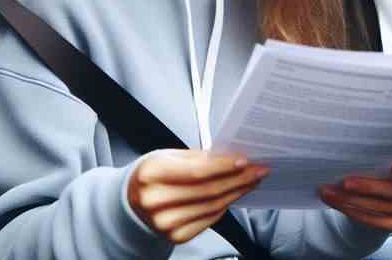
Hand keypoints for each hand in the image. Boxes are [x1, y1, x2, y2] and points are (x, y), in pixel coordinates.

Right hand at [128, 149, 268, 242]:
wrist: (132, 201)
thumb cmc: (154, 172)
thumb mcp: (169, 155)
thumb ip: (198, 157)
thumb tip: (230, 156)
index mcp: (152, 174)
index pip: (196, 171)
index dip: (223, 166)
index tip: (245, 160)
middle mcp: (156, 202)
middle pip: (208, 190)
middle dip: (239, 178)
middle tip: (258, 169)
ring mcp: (165, 223)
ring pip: (213, 206)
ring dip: (238, 191)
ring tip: (252, 179)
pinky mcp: (176, 236)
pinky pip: (210, 219)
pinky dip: (227, 204)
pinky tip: (237, 193)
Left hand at [319, 159, 391, 231]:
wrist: (366, 198)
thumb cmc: (367, 169)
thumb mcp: (370, 161)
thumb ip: (367, 156)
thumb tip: (343, 145)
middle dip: (367, 186)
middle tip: (344, 182)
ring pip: (381, 208)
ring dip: (352, 200)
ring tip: (329, 192)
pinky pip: (374, 222)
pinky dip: (352, 212)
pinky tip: (336, 203)